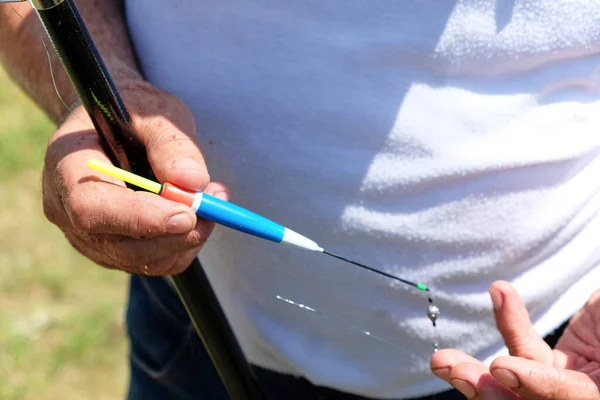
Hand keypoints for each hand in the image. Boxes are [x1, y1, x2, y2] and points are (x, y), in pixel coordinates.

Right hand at [42, 79, 228, 274]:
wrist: (121, 123)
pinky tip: (202, 212)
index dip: (141, 217)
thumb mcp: (153, 110)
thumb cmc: (133, 110)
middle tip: (216, 206)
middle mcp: (68, 210)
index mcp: (66, 166)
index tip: (187, 214)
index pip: (91, 209)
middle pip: (120, 245)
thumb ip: (171, 143)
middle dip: (176, 234)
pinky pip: (156, 261)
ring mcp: (91, 236)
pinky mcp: (117, 249)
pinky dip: (187, 243)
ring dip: (188, 238)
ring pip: (144, 260)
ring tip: (213, 198)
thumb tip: (192, 182)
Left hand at [431, 281, 599, 398]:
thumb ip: (597, 336)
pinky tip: (501, 292)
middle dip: (488, 391)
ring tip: (444, 357)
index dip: (537, 388)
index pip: (570, 399)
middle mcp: (587, 398)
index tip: (503, 368)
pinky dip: (512, 320)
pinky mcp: (556, 362)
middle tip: (451, 369)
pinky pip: (526, 344)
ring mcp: (569, 383)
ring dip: (477, 367)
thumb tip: (541, 361)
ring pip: (517, 381)